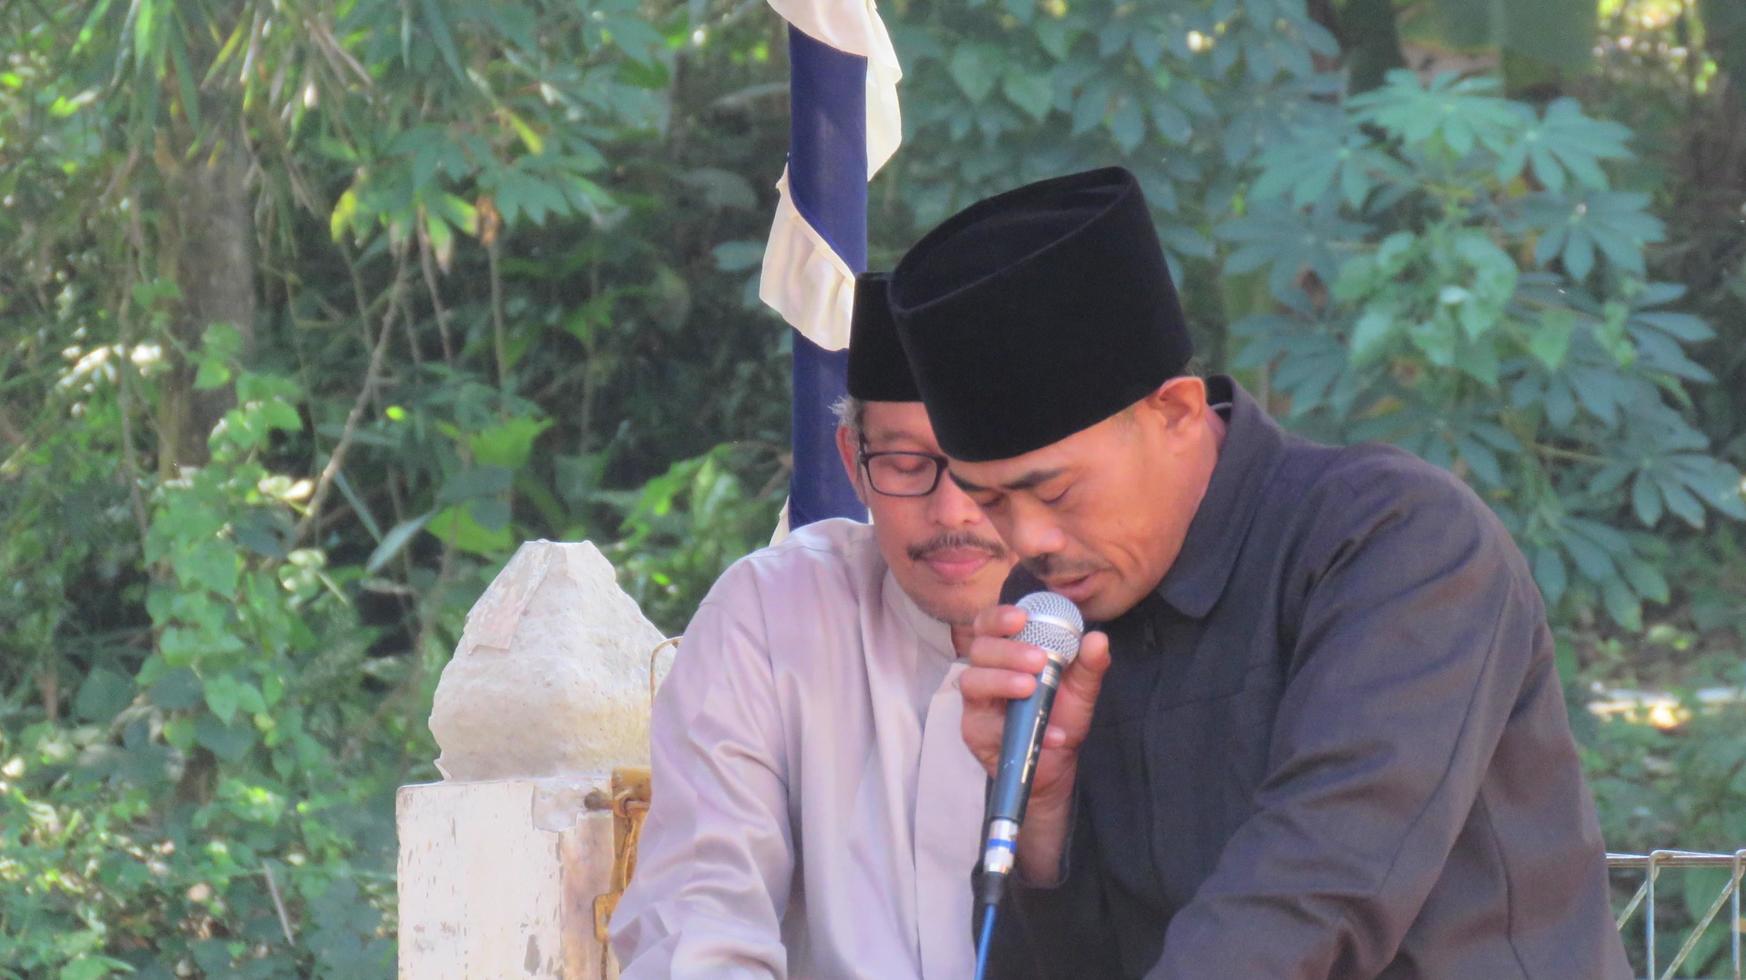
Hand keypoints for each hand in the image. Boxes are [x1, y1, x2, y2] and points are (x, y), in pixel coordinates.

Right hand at [959, 604, 1110, 814]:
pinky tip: (1052, 734)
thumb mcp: (1081, 689)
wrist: (1056, 765)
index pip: (989, 625)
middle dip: (1008, 651)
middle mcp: (986, 672)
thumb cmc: (1060, 717)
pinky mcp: (975, 732)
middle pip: (979, 649)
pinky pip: (989, 726)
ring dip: (1002, 681)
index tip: (1021, 618)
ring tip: (1030, 688)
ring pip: (972, 681)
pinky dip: (1021, 727)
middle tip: (1038, 660)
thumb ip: (1089, 664)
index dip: (998, 617)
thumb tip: (1097, 639)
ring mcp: (977, 703)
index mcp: (1007, 653)